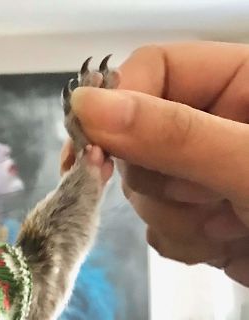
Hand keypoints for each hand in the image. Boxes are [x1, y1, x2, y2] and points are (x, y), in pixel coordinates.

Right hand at [62, 42, 248, 284]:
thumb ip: (173, 136)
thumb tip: (89, 109)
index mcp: (244, 80)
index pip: (154, 71)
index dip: (117, 107)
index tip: (90, 153)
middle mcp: (222, 123)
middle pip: (138, 139)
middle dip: (164, 180)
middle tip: (211, 197)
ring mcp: (212, 176)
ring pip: (146, 193)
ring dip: (181, 219)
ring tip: (235, 225)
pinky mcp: (208, 222)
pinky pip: (161, 230)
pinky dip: (187, 244)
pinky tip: (229, 244)